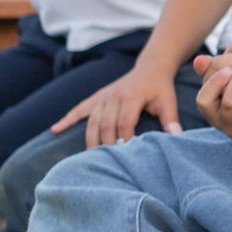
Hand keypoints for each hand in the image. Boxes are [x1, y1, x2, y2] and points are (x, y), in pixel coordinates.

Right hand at [58, 64, 182, 148]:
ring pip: (92, 120)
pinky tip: (55, 130)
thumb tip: (176, 137)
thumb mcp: (168, 101)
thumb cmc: (160, 89)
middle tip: (107, 163)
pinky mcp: (96, 98)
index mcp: (132, 96)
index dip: (124, 139)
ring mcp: (102, 97)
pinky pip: (79, 109)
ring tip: (89, 159)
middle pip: (105, 124)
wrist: (150, 68)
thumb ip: (171, 119)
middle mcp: (113, 96)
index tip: (126, 156)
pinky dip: (67, 119)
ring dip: (90, 139)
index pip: (124, 121)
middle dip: (106, 144)